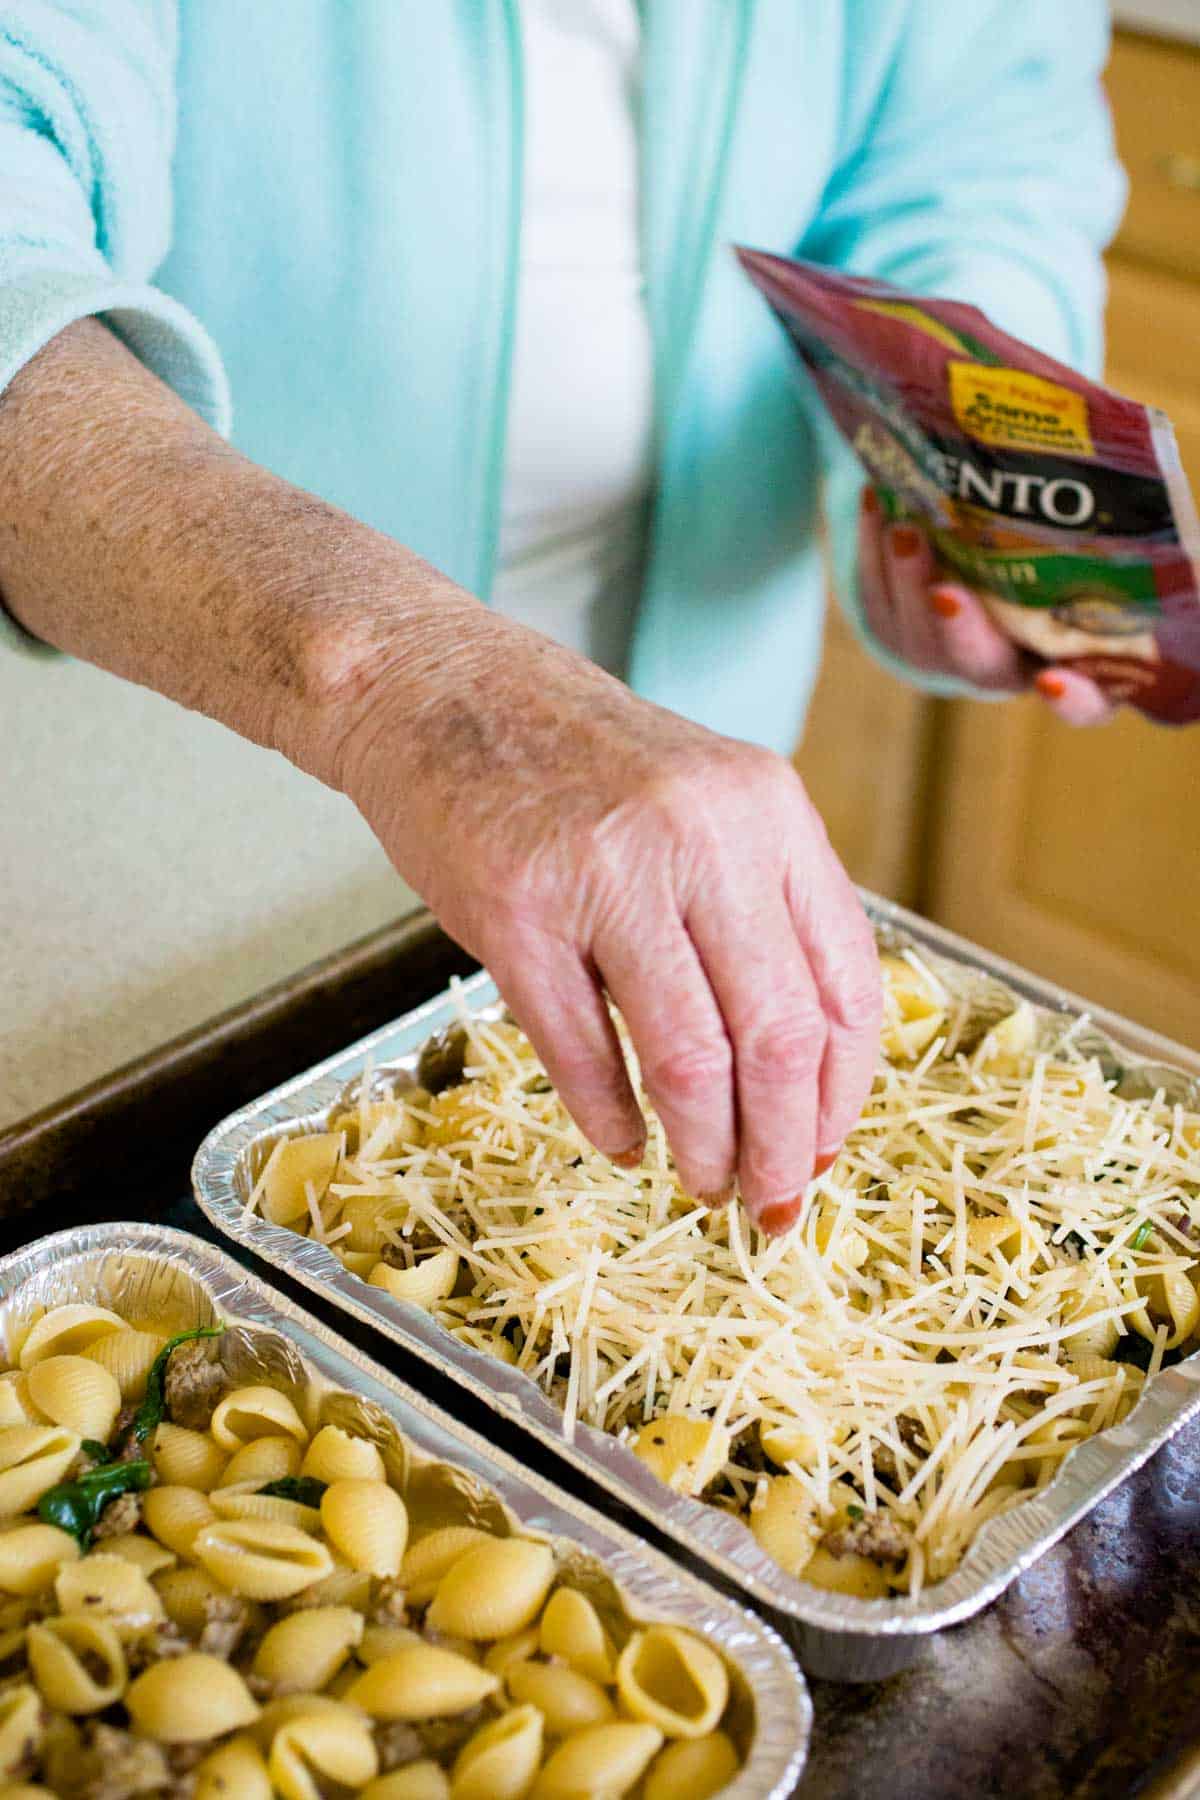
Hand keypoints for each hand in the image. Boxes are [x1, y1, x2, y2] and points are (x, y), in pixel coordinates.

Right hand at [338, 623, 880, 1236]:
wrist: (440, 689)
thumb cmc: (578, 763)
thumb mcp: (704, 805)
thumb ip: (759, 911)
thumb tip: (801, 1078)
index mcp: (769, 812)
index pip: (847, 986)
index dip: (844, 1095)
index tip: (823, 1152)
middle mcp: (703, 836)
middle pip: (779, 1038)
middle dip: (784, 1148)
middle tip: (771, 1205)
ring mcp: (606, 872)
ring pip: (689, 1061)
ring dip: (704, 1149)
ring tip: (702, 1184)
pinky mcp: (516, 910)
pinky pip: (581, 1052)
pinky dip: (610, 1119)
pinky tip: (621, 1143)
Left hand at [858, 489, 1114, 725]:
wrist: (985, 567)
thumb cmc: (1058, 564)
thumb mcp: (1087, 563)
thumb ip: (1098, 555)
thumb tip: (1097, 499)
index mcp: (1066, 667)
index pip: (1086, 705)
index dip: (1072, 701)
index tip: (1051, 682)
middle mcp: (998, 672)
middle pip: (978, 664)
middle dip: (960, 629)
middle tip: (944, 590)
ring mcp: (938, 657)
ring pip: (914, 635)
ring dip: (906, 580)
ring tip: (902, 530)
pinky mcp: (892, 631)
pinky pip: (875, 596)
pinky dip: (871, 548)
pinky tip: (875, 500)